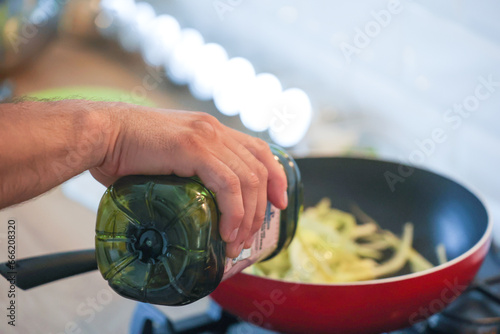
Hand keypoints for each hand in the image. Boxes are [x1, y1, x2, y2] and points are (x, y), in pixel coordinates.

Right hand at [91, 104, 287, 257]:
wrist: (100, 134)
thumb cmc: (126, 152)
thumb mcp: (168, 159)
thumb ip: (188, 173)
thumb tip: (197, 206)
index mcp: (212, 130)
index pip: (260, 150)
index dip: (276, 177)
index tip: (280, 203)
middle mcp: (214, 130)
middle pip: (259, 169)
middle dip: (261, 209)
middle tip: (248, 238)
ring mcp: (205, 137)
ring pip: (248, 180)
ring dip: (247, 217)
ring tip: (234, 243)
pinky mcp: (192, 148)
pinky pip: (228, 184)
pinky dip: (234, 211)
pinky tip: (226, 231)